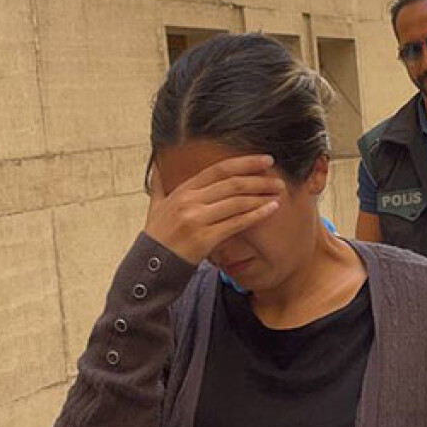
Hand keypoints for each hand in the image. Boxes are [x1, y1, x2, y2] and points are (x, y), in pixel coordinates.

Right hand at [144, 155, 283, 264]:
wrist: (149, 266)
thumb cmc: (156, 237)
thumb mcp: (155, 206)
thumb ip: (159, 184)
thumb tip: (157, 164)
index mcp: (182, 190)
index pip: (219, 169)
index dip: (245, 162)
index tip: (265, 160)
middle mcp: (189, 201)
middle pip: (232, 183)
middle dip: (259, 179)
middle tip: (278, 179)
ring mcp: (196, 220)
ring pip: (237, 202)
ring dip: (261, 195)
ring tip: (278, 192)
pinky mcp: (203, 239)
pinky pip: (236, 223)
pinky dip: (256, 215)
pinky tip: (271, 209)